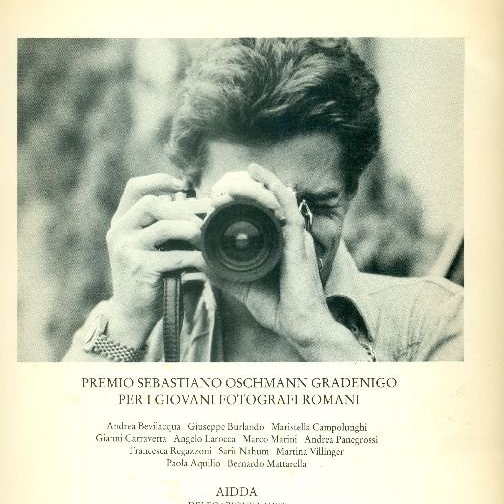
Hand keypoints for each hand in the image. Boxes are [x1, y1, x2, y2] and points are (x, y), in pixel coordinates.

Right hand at [105, 174, 204, 347]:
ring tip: (205, 236)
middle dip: (183, 207)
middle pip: (151, 204)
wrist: (132, 313)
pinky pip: (172, 256)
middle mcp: (119, 232)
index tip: (183, 184)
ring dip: (189, 229)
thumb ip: (162, 225)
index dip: (159, 180)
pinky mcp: (138, 268)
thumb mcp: (149, 247)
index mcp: (121, 222)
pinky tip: (204, 259)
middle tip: (207, 214)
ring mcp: (125, 250)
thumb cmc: (148, 277)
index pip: (134, 188)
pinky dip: (192, 256)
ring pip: (162, 227)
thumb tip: (196, 203)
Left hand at [207, 164, 367, 359]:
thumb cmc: (281, 310)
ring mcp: (296, 237)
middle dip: (245, 192)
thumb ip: (225, 275)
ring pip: (277, 200)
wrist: (301, 327)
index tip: (216, 202)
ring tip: (232, 182)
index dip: (243, 204)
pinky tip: (258, 176)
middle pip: (269, 204)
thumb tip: (202, 262)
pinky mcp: (299, 241)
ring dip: (254, 187)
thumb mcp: (246, 287)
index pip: (262, 216)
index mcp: (280, 246)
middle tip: (219, 192)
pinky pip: (288, 207)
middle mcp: (290, 237)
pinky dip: (273, 189)